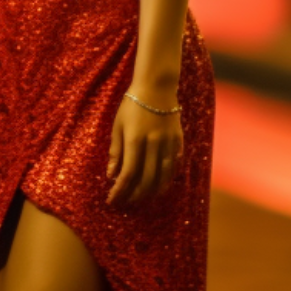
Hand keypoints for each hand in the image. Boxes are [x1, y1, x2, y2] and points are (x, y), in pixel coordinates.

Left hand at [107, 87, 183, 204]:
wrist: (156, 88)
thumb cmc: (132, 105)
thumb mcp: (118, 126)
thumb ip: (116, 151)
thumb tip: (111, 175)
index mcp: (135, 140)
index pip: (127, 174)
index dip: (119, 191)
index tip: (112, 200)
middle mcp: (154, 145)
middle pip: (146, 179)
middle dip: (135, 195)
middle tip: (126, 202)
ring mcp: (169, 144)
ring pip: (163, 176)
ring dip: (152, 191)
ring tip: (142, 198)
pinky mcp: (179, 142)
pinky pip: (174, 166)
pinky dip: (167, 179)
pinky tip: (160, 185)